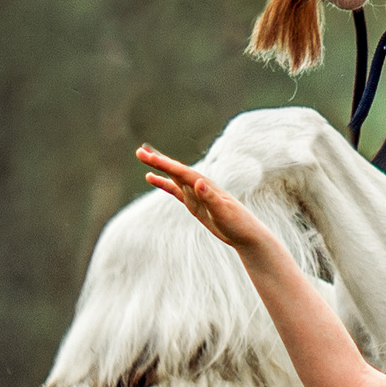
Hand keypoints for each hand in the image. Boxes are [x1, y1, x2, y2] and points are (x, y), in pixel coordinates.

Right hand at [139, 146, 272, 254]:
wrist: (247, 234)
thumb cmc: (237, 223)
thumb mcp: (222, 212)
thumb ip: (210, 198)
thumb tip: (198, 182)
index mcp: (206, 186)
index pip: (182, 172)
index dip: (165, 164)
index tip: (149, 157)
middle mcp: (200, 186)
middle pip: (175, 170)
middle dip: (158, 161)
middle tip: (139, 152)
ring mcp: (196, 194)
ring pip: (174, 177)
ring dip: (159, 168)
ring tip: (143, 159)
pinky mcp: (195, 203)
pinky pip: (175, 190)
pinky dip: (164, 183)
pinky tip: (152, 178)